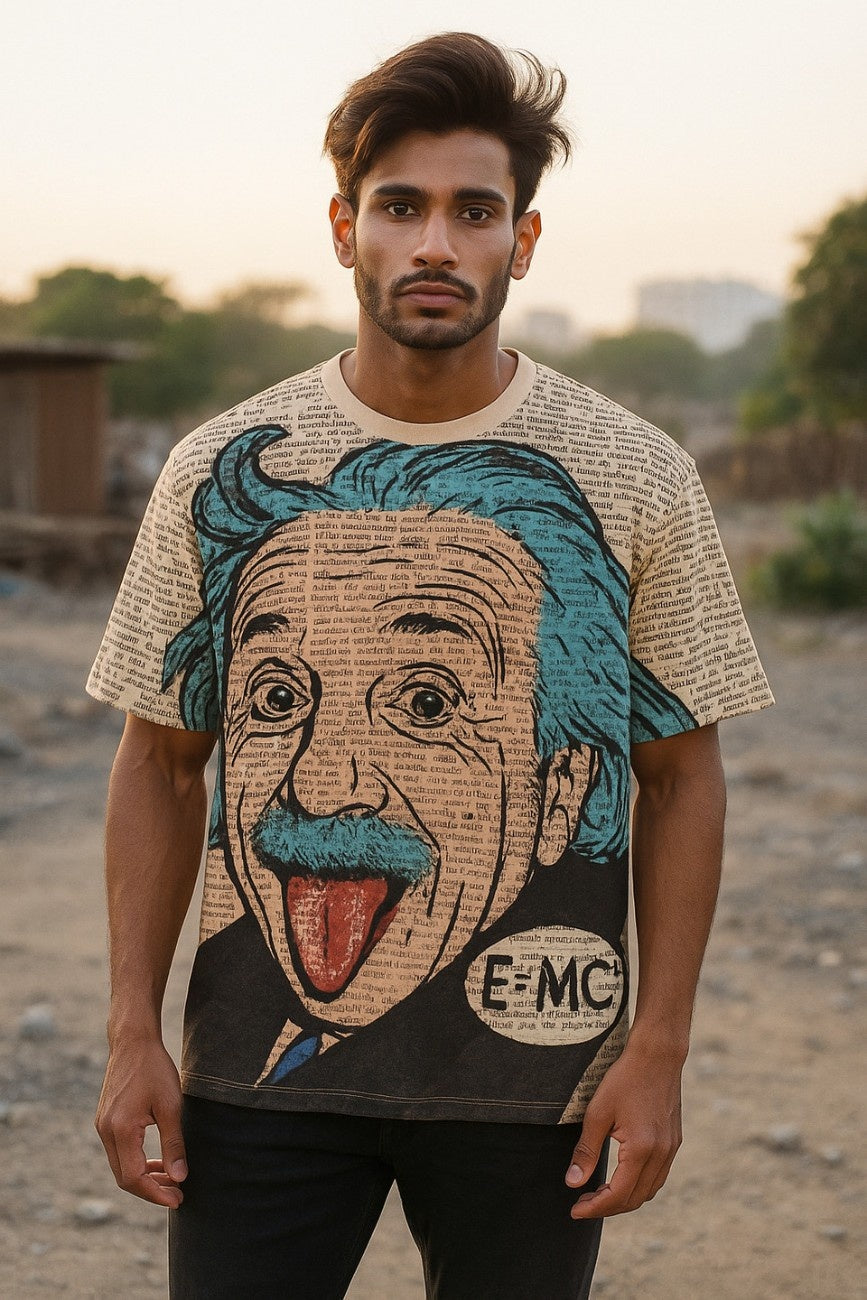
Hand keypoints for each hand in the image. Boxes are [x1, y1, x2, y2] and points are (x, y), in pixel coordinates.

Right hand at [95, 1039, 187, 1208]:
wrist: (133, 1041)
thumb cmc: (154, 1069)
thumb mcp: (171, 1106)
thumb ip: (174, 1144)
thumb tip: (180, 1177)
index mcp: (120, 1130)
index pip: (134, 1178)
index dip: (155, 1194)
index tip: (177, 1199)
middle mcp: (106, 1131)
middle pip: (124, 1177)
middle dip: (151, 1190)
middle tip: (178, 1194)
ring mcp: (103, 1126)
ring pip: (121, 1166)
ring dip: (145, 1177)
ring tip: (172, 1180)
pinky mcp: (106, 1121)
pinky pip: (119, 1152)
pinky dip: (137, 1162)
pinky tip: (157, 1162)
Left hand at [565, 1041, 683, 1217]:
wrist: (658, 1055)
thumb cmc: (625, 1078)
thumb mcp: (597, 1112)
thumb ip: (586, 1150)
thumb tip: (573, 1182)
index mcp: (642, 1149)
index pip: (618, 1195)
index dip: (595, 1208)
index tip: (575, 1210)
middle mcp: (661, 1154)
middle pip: (635, 1199)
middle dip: (607, 1207)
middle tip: (582, 1203)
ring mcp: (671, 1149)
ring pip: (649, 1191)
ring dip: (625, 1199)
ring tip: (599, 1194)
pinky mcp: (674, 1141)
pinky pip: (658, 1176)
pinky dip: (639, 1185)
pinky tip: (622, 1178)